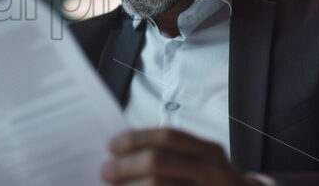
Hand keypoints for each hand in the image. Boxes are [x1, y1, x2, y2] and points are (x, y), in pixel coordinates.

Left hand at [101, 128, 260, 185]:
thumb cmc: (211, 185)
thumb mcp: (203, 165)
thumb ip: (172, 156)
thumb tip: (123, 153)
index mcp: (210, 153)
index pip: (167, 137)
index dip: (135, 139)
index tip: (112, 146)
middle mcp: (212, 173)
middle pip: (157, 162)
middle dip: (124, 166)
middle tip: (105, 170)